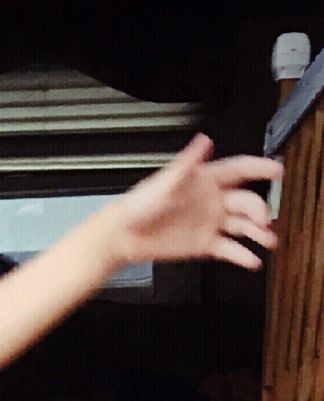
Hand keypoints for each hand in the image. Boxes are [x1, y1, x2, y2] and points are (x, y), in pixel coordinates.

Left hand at [113, 133, 281, 268]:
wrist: (123, 234)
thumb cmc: (139, 204)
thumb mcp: (166, 180)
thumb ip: (187, 162)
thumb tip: (203, 141)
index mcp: (205, 181)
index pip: (240, 169)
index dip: (260, 168)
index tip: (277, 170)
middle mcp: (211, 201)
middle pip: (246, 202)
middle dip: (260, 210)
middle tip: (264, 220)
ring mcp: (208, 223)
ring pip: (242, 227)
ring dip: (258, 233)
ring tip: (269, 240)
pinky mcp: (203, 244)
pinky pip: (228, 250)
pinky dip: (242, 255)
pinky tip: (252, 260)